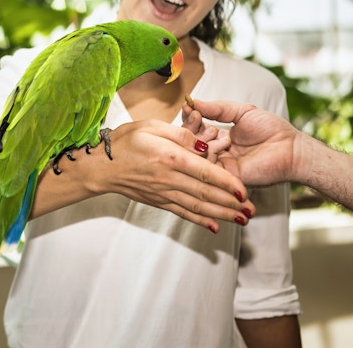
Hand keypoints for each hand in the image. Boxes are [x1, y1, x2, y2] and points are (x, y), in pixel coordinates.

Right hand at [64, 119, 255, 232]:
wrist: (101, 165)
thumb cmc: (126, 140)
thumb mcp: (152, 126)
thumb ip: (181, 135)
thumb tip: (204, 146)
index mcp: (170, 157)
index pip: (205, 172)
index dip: (227, 183)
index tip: (244, 190)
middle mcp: (168, 178)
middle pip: (206, 193)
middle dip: (231, 203)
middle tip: (251, 210)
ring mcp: (163, 192)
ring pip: (197, 206)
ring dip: (221, 214)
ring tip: (241, 220)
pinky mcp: (158, 201)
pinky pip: (182, 212)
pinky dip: (199, 220)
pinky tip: (214, 226)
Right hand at [183, 99, 299, 186]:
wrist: (291, 149)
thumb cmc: (272, 130)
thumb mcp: (242, 112)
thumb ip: (218, 108)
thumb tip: (194, 101)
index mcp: (220, 137)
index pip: (195, 129)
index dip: (190, 118)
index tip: (188, 107)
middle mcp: (218, 152)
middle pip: (191, 143)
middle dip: (190, 128)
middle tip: (196, 117)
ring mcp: (221, 165)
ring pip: (196, 155)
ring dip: (199, 140)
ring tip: (211, 131)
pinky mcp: (227, 177)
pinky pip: (207, 168)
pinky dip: (207, 155)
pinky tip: (214, 144)